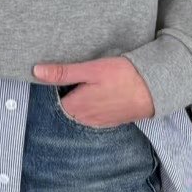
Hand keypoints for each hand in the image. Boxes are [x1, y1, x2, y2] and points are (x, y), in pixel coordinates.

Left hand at [33, 56, 155, 125]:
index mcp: (75, 107)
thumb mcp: (91, 69)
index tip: (60, 77)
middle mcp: (84, 119)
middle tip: (76, 79)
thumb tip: (36, 71)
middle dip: (67, 95)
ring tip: (89, 85)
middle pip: (66, 108)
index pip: (53, 101)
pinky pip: (94, 116)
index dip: (54, 88)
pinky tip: (101, 94)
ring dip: (81, 101)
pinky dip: (94, 106)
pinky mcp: (111, 121)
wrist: (155, 89)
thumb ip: (63, 73)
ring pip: (80, 113)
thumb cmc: (123, 76)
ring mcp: (98, 122)